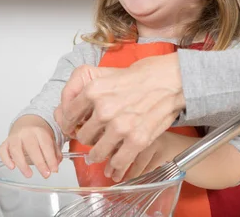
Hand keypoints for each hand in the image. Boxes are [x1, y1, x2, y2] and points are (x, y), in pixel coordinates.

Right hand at [0, 115, 60, 178]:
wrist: (26, 124)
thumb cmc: (39, 136)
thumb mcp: (50, 140)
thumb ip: (55, 152)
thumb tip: (56, 165)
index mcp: (40, 131)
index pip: (46, 145)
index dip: (51, 158)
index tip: (54, 170)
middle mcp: (26, 133)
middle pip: (32, 147)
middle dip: (40, 163)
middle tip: (45, 175)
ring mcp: (14, 137)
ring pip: (16, 150)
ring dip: (22, 164)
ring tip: (29, 175)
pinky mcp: (5, 142)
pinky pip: (2, 150)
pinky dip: (6, 159)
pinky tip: (12, 167)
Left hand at [62, 53, 185, 181]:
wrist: (173, 80)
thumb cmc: (144, 74)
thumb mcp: (108, 73)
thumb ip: (85, 88)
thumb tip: (67, 108)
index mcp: (93, 90)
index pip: (67, 115)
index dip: (69, 123)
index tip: (74, 127)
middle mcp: (103, 109)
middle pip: (82, 136)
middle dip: (88, 137)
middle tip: (96, 136)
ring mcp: (120, 126)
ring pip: (96, 152)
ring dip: (99, 154)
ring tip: (102, 153)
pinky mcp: (137, 140)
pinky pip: (118, 161)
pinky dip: (116, 166)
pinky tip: (115, 167)